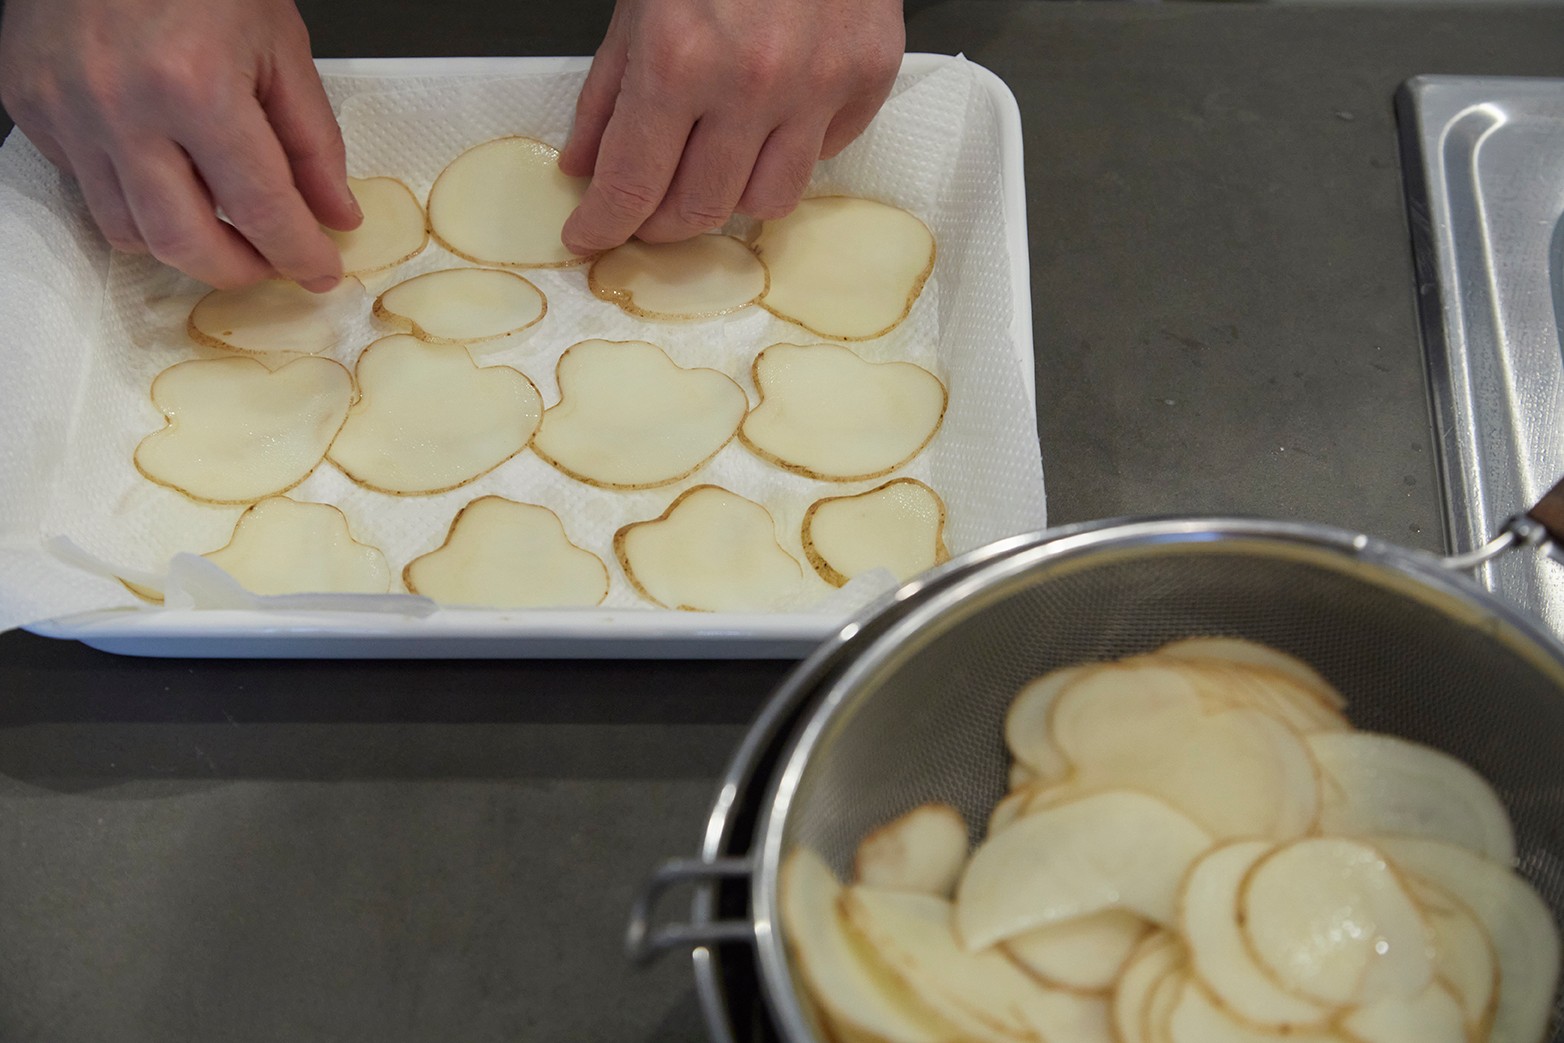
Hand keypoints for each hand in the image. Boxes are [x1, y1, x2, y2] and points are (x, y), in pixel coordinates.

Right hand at [0, 0, 359, 290]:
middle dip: (237, 270)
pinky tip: (164, 168)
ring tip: (221, 222)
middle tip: (270, 263)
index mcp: (196, 85)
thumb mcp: (279, 44)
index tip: (319, 272)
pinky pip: (86, 188)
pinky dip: (132, 196)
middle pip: (183, 242)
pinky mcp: (30, 106)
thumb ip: (311, 141)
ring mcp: (66, 110)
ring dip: (182, 242)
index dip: (298, 253)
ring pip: (127, 229)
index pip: (259, 208)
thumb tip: (333, 214)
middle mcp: (122, 106)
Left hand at [558, 0, 903, 254]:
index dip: (604, 225)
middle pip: (700, 210)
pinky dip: (788, 150)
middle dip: (661, 224)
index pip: (633, 185)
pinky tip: (769, 117)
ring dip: (728, 196)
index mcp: (680, 60)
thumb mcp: (639, 4)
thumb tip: (587, 165)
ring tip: (710, 166)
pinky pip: (821, 156)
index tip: (591, 235)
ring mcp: (818, 86)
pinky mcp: (867, 79)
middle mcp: (752, 85)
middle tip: (645, 213)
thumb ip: (609, 93)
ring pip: (767, 201)